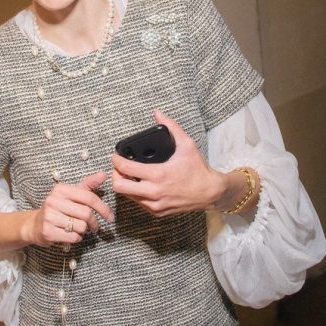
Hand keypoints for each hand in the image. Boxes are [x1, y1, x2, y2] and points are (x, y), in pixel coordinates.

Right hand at [25, 171, 112, 246]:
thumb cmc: (59, 208)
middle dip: (94, 222)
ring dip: (83, 230)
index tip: (110, 217)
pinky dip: (76, 238)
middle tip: (94, 226)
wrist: (35, 224)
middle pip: (86, 213)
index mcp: (61, 189)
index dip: (103, 208)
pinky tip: (70, 234)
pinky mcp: (48, 232)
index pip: (89, 197)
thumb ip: (88, 184)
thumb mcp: (72, 193)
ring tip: (77, 228)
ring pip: (81, 227)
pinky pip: (73, 237)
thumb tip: (104, 174)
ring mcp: (49, 216)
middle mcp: (53, 201)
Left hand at [110, 110, 224, 215]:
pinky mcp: (157, 212)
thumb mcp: (187, 144)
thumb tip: (158, 113)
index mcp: (158, 174)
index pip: (125, 168)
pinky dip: (136, 193)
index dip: (116, 160)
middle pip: (119, 187)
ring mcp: (155, 204)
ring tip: (130, 175)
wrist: (210, 192)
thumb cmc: (198, 169)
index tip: (116, 156)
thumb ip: (171, 127)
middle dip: (115, 175)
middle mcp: (154, 192)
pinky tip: (141, 185)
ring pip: (127, 196)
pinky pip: (138, 203)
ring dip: (125, 184)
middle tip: (119, 168)